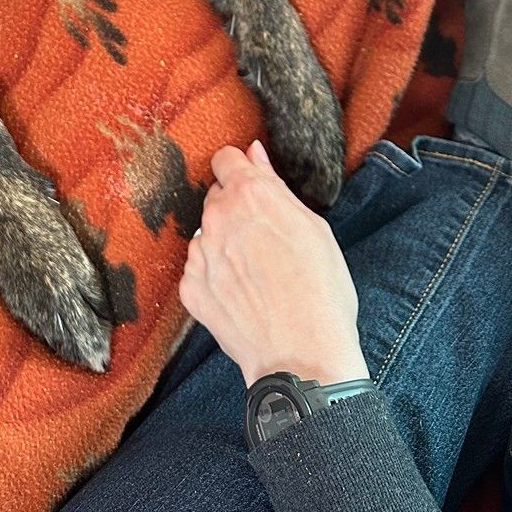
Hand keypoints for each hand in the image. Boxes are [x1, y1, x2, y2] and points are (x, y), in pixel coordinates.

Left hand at [179, 140, 368, 387]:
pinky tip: (242, 296)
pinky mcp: (190, 288)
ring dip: (224, 244)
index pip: (225, 159)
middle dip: (235, 209)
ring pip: (207, 234)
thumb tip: (254, 153)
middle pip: (216, 197)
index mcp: (250, 195)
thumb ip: (275, 185)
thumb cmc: (321, 293)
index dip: (240, 170)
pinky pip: (199, 270)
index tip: (250, 185)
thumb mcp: (314, 229)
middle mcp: (217, 218)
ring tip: (256, 275)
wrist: (303, 359)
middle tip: (264, 240)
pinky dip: (215, 278)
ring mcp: (200, 255)